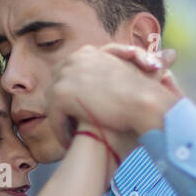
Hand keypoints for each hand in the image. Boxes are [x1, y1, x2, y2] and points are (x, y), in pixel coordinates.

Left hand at [46, 44, 180, 155]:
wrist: (142, 101)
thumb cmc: (140, 93)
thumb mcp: (118, 73)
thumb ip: (101, 77)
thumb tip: (95, 89)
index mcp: (85, 53)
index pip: (67, 73)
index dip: (71, 94)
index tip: (77, 111)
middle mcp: (72, 60)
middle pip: (56, 86)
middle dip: (62, 106)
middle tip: (69, 125)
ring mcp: (64, 76)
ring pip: (53, 103)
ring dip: (60, 120)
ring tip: (70, 136)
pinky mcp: (61, 95)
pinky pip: (54, 118)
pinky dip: (60, 132)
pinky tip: (69, 143)